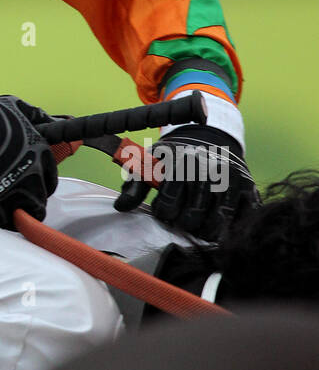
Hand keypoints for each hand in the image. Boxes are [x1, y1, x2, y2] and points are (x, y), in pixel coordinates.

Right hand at [0, 95, 57, 228]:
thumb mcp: (15, 107)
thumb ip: (36, 116)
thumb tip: (52, 120)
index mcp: (40, 151)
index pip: (51, 179)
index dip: (40, 184)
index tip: (29, 184)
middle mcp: (33, 172)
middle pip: (41, 199)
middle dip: (29, 200)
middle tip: (13, 196)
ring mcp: (15, 187)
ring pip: (26, 214)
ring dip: (16, 212)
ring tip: (3, 206)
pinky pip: (4, 219)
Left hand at [114, 123, 258, 239]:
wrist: (209, 138)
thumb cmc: (175, 157)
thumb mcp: (151, 163)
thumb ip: (134, 185)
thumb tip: (120, 208)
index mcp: (179, 163)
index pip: (166, 207)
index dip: (163, 214)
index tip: (163, 209)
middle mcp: (206, 169)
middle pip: (191, 220)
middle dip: (183, 223)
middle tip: (182, 218)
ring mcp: (230, 179)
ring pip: (216, 224)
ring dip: (205, 230)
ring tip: (199, 223)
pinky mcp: (249, 187)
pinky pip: (241, 219)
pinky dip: (231, 227)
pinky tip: (221, 222)